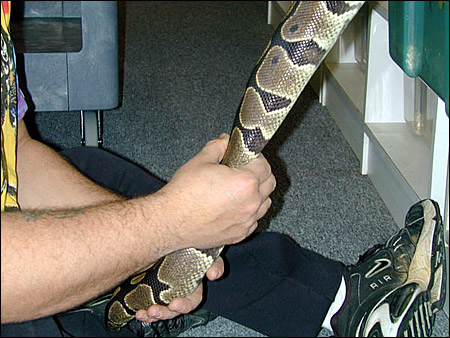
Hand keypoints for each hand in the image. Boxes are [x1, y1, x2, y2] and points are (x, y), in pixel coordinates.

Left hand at [135, 256, 223, 322]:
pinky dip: (143, 312)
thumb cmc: (190, 248)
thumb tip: (213, 274)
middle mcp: (178, 292)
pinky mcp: (151, 289)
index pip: (192, 301)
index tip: (174, 304)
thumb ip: (214, 263)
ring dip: (153, 314)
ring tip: (145, 313)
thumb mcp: (205, 253)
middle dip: (165, 313)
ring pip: (160, 309)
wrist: (168, 237)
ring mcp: (164, 292)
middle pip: (172, 310)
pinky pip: (148, 304)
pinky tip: (138, 312)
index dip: (184, 305)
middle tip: (154, 310)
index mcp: (193, 287)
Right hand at [157, 133, 275, 249]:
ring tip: (239, 189)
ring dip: (257, 194)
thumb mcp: (201, 161)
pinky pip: (254, 221)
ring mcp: (246, 221)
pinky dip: (249, 212)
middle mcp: (251, 203)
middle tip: (244, 170)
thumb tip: (225, 141)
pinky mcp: (239, 234)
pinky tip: (234, 207)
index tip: (246, 157)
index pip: (264, 165)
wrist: (170, 222)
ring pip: (265, 203)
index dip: (255, 158)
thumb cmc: (183, 194)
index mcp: (245, 183)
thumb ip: (218, 147)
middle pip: (270, 184)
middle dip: (260, 174)